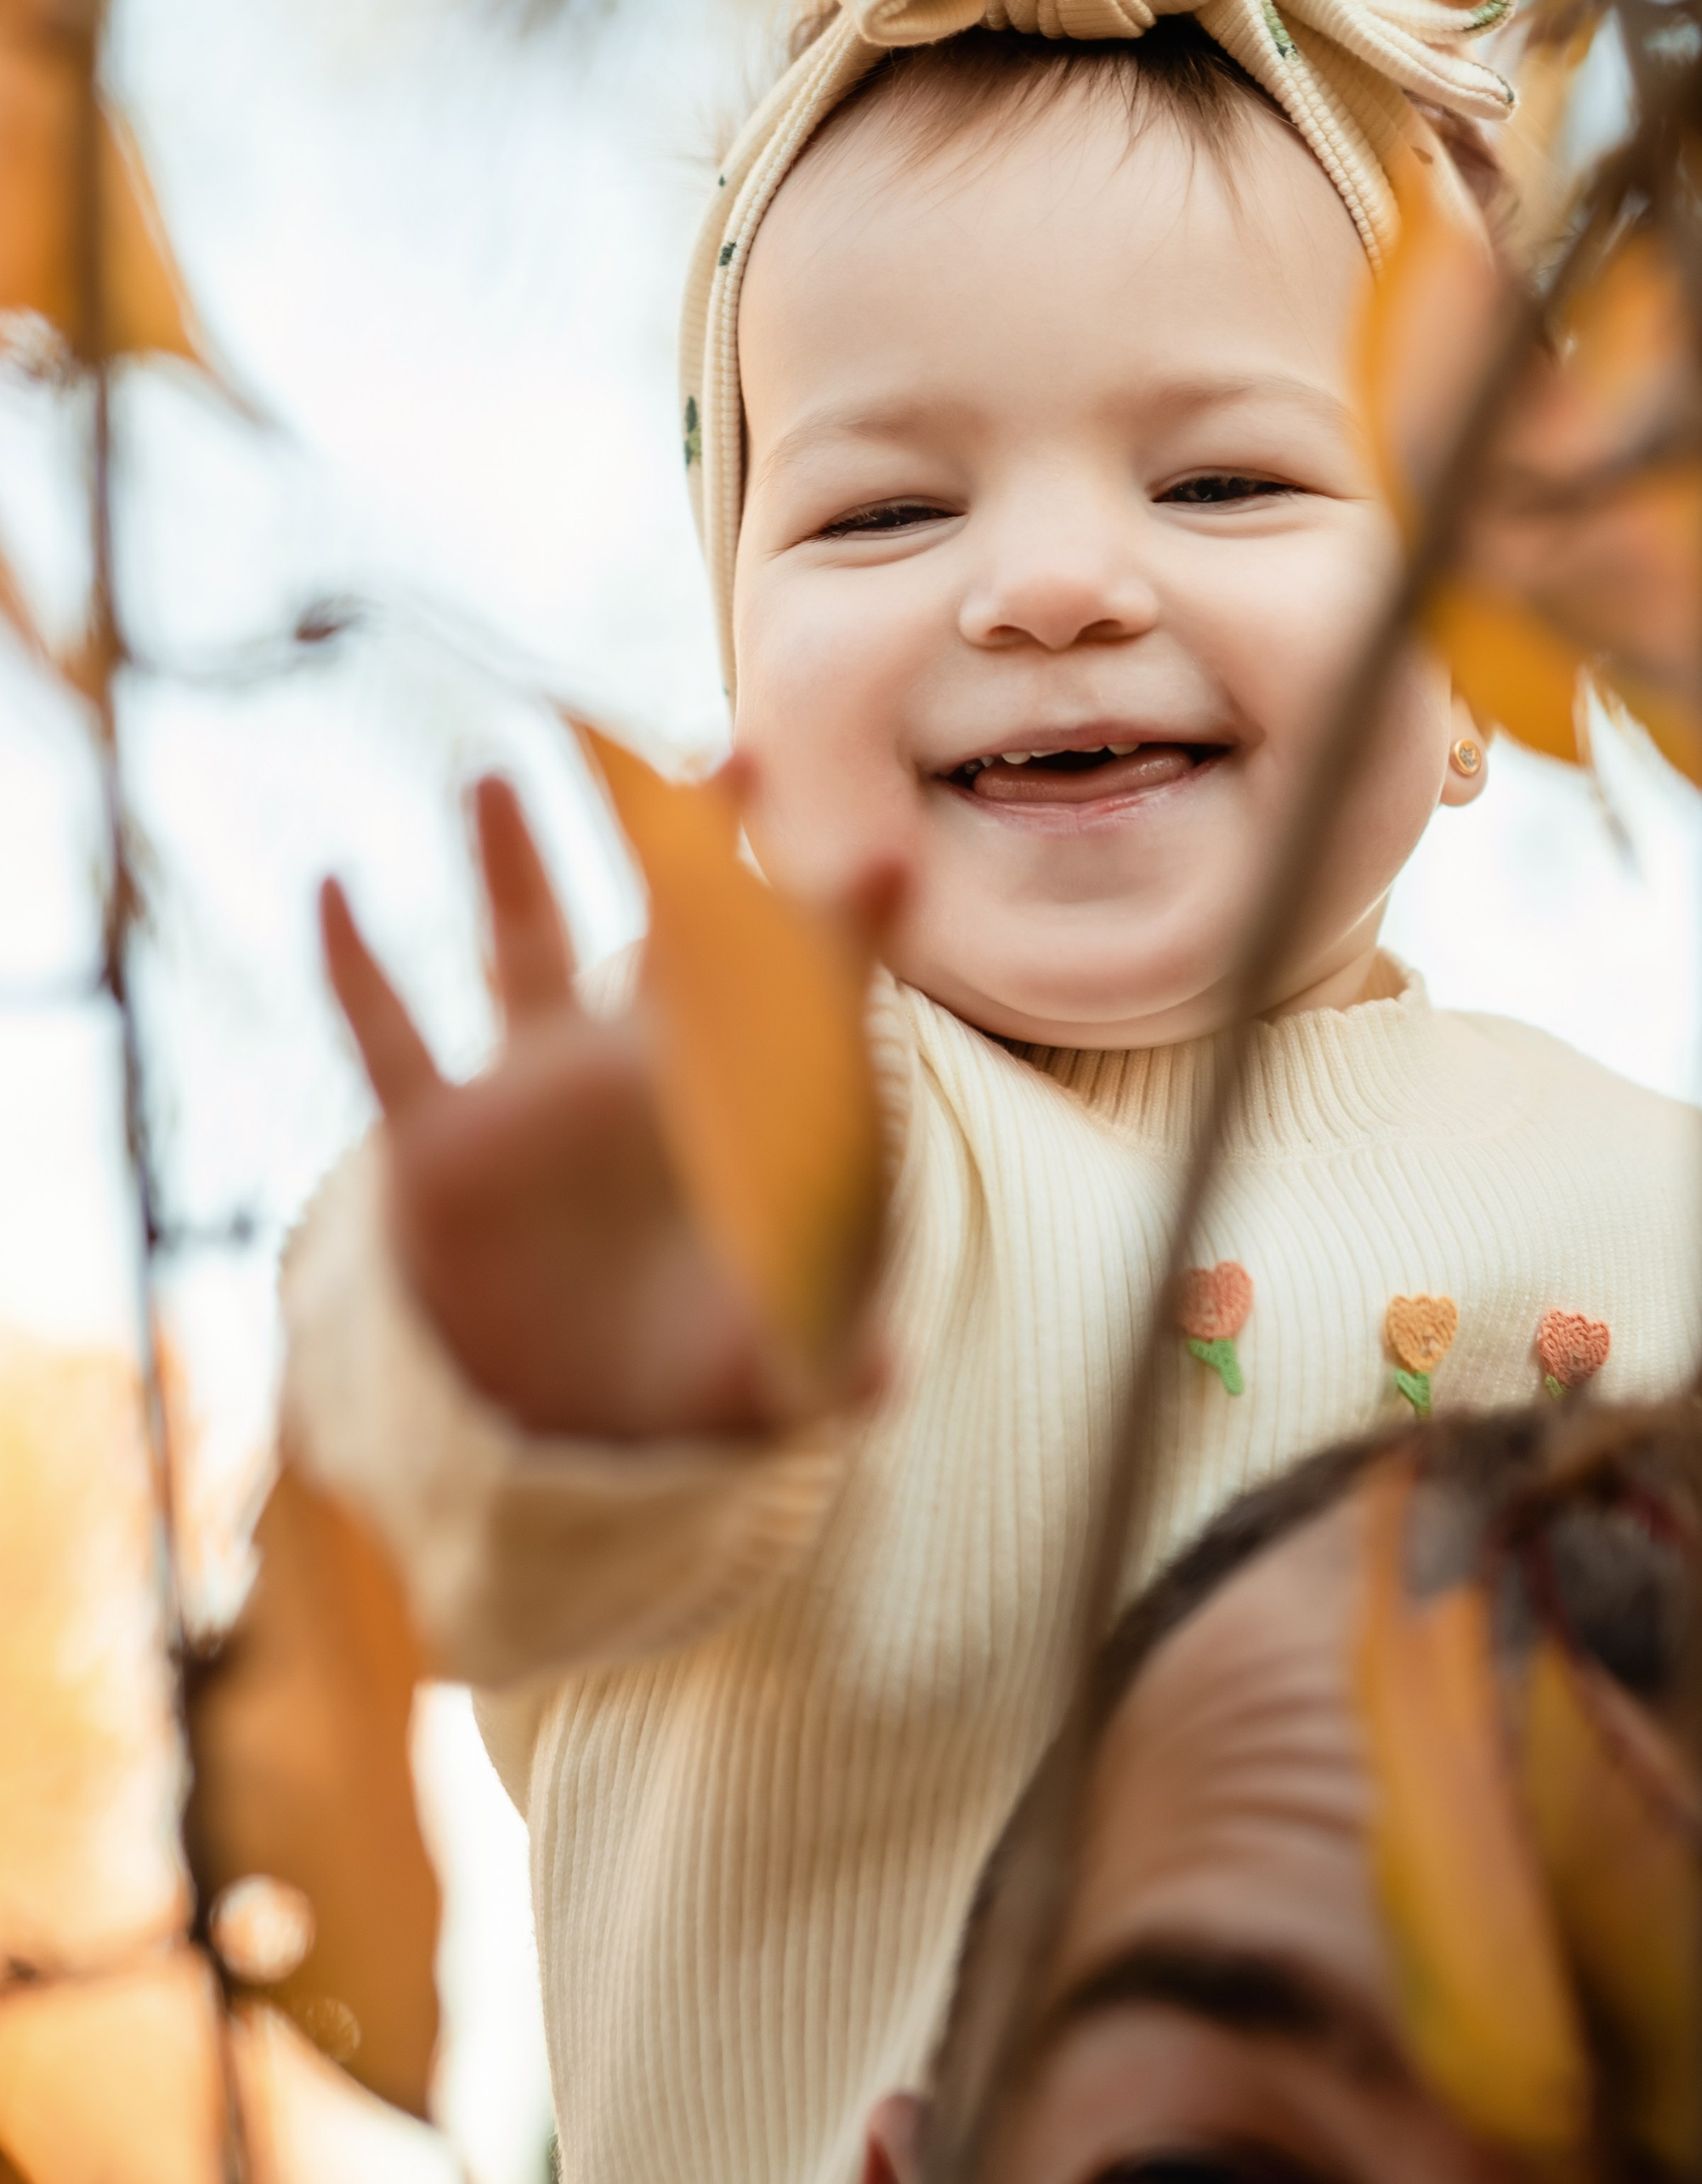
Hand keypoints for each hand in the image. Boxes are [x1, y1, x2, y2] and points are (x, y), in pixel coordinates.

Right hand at [320, 777, 874, 1442]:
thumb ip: (822, 1360)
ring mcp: (538, 1097)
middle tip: (736, 753)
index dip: (847, 931)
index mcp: (736, 1112)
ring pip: (522, 945)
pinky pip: (389, 1040)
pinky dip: (355, 968)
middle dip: (703, 838)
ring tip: (498, 771)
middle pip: (677, 925)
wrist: (578, 1429)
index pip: (806, 1002)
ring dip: (513, 859)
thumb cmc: (705, 1377)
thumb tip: (881, 1375)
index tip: (888, 861)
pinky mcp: (444, 1147)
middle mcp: (641, 1074)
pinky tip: (331, 889)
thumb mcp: (770, 1371)